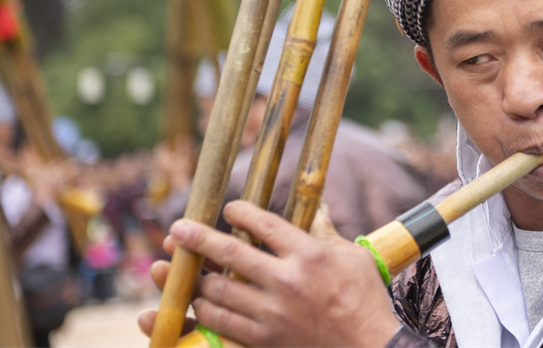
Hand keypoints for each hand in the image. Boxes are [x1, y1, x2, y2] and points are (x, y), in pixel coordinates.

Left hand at [138, 201, 399, 346]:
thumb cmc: (366, 300)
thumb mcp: (352, 257)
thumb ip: (327, 232)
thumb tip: (319, 208)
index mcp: (309, 255)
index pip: (264, 224)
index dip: (240, 212)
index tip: (228, 209)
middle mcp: (287, 281)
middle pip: (230, 254)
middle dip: (198, 239)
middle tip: (177, 230)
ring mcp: (274, 314)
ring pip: (219, 292)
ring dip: (197, 280)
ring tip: (185, 271)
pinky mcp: (266, 340)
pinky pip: (224, 325)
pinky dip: (207, 312)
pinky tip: (202, 304)